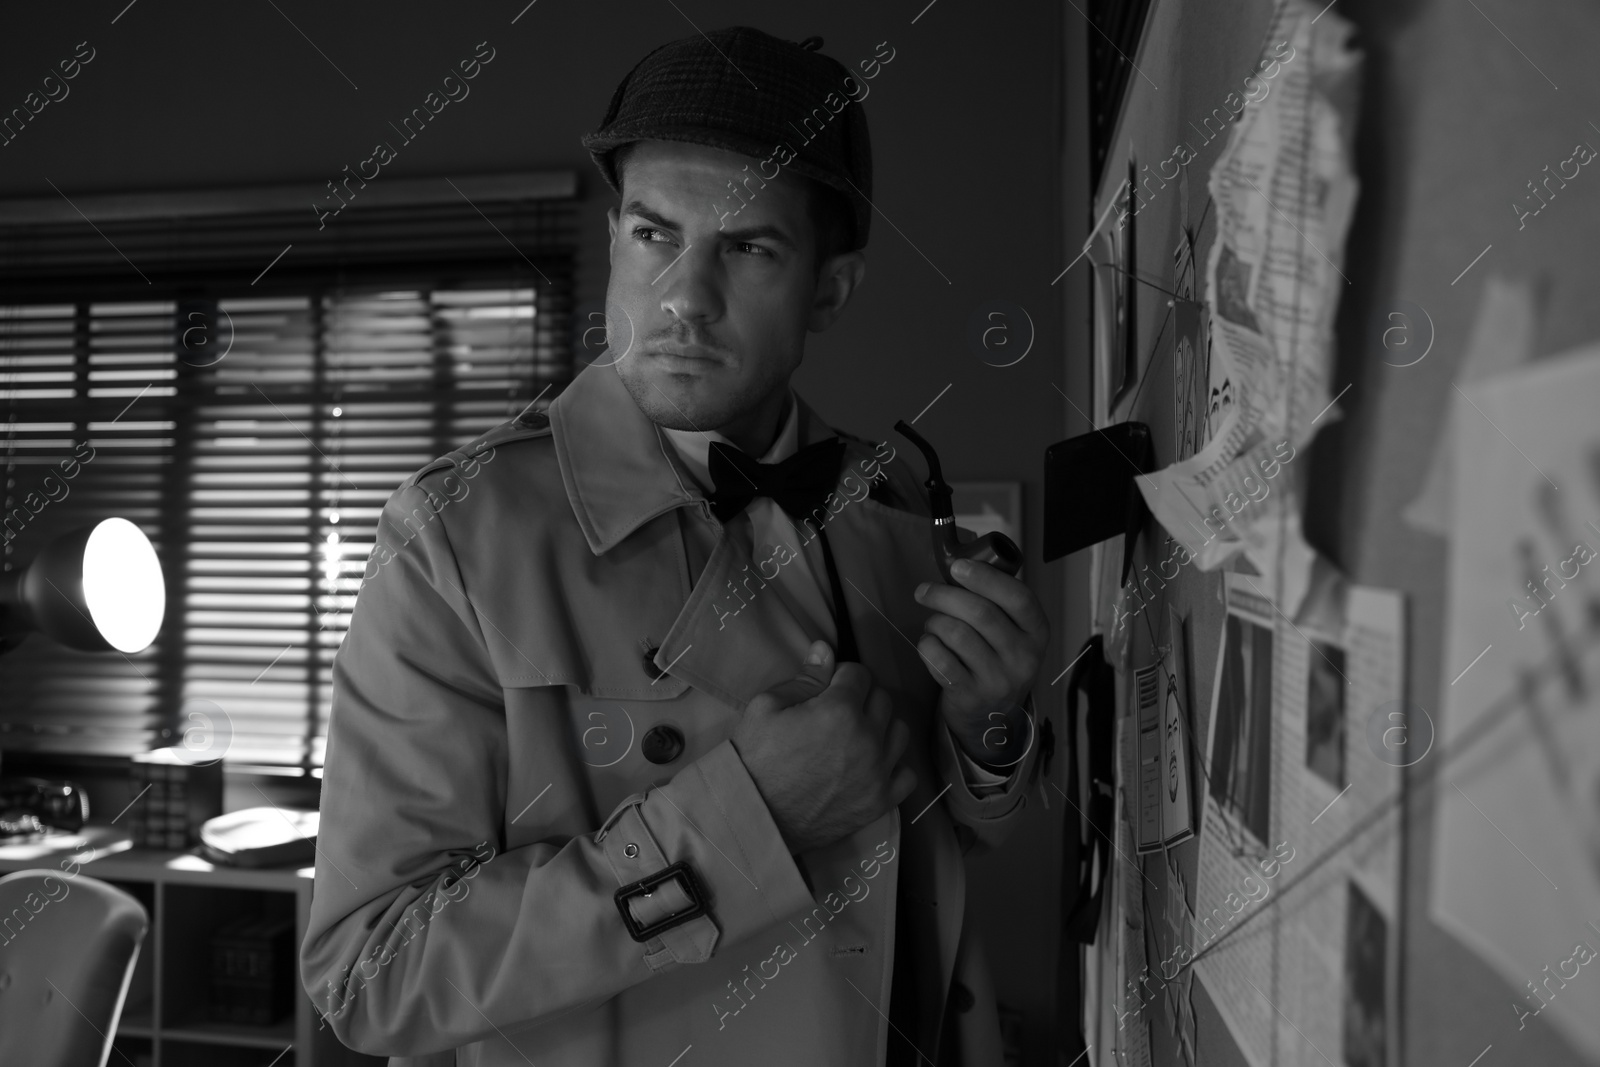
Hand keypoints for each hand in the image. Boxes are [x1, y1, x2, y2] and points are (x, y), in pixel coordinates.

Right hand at [730, 640, 916, 854]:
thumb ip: (805, 678)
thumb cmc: (755, 758)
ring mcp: (877, 773)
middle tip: (838, 713)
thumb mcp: (767, 707)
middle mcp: (867, 738)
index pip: (860, 674)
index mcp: (840, 710)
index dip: (842, 677)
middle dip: (862, 698)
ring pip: (900, 732)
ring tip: (857, 738)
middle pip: (883, 699)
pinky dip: (893, 767)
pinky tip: (871, 766)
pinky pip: (907, 774)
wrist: (753, 815)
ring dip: (881, 728)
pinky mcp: (880, 802)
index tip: (828, 689)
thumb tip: (826, 649)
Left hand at [913, 559, 1048, 768]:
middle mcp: (1023, 657)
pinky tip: (930, 643)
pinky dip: (927, 644)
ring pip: (956, 633)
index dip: (986, 578)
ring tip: (933, 624)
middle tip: (924, 591)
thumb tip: (958, 568)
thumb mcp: (1012, 632)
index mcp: (1037, 632)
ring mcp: (998, 679)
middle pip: (980, 613)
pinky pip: (939, 658)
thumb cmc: (996, 659)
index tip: (958, 567)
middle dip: (944, 595)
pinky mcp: (971, 695)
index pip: (1018, 598)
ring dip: (934, 621)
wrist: (993, 714)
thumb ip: (995, 602)